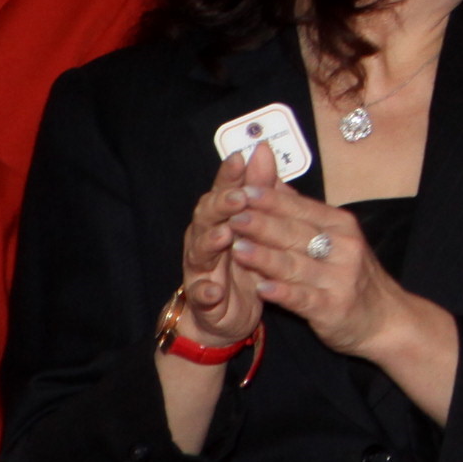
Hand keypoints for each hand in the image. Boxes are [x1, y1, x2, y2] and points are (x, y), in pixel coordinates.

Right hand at [172, 147, 263, 348]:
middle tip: (237, 197)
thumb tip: (262, 149)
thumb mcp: (255, 223)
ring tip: (224, 235)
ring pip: (200, 253)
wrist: (226, 312)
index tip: (240, 157)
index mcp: (219, 219)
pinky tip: (214, 290)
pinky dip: (206, 293)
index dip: (229, 175)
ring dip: (210, 243)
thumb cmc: (243, 260)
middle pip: (206, 218)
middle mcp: (204, 240)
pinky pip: (202, 296)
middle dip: (220, 206)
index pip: (222, 191)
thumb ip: (258, 188)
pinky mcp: (204, 301)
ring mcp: (201, 270)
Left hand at [228, 172, 413, 357]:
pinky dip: (283, 294)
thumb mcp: (335, 235)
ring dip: (265, 257)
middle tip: (232, 214)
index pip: (300, 208)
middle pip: (296, 234)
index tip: (241, 188)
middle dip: (262, 223)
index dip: (271, 200)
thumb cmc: (351, 273)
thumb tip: (271, 178)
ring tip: (237, 248)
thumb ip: (299, 209)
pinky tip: (262, 289)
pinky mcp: (333, 308)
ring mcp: (339, 278)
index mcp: (340, 226)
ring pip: (296, 265)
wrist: (386, 318)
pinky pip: (304, 300)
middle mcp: (343, 248)